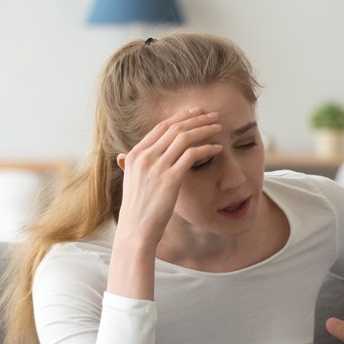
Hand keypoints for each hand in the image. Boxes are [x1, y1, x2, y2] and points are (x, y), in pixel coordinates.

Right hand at [115, 107, 222, 244]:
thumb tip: (124, 156)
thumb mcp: (130, 182)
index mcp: (134, 155)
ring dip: (204, 129)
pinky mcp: (170, 179)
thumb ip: (131, 166)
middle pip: (174, 128)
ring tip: (218, 127)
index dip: (180, 117)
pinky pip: (193, 155)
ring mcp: (156, 167)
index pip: (160, 128)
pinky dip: (207, 148)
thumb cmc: (137, 210)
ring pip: (185, 138)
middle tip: (212, 114)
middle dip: (196, 118)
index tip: (195, 113)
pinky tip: (218, 148)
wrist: (136, 230)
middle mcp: (144, 157)